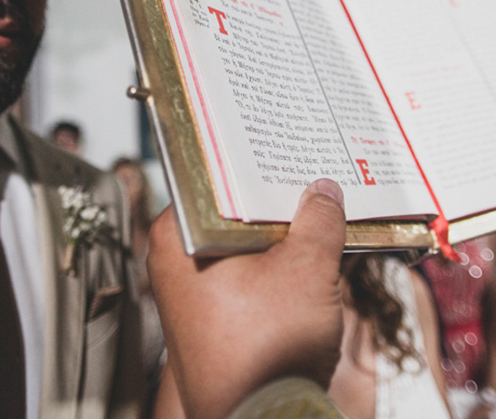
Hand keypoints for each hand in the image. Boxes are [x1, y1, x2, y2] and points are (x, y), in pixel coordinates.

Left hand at [147, 179, 346, 418]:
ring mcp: (190, 296)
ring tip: (319, 212)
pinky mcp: (212, 322)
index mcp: (174, 238)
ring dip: (278, 234)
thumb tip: (324, 191)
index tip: (279, 145)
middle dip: (271, 199)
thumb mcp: (307, 270)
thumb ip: (318, 221)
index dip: (249, 160)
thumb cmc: (267, 350)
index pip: (210, 178)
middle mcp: (172, 264)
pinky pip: (245, 277)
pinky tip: (311, 256)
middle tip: (310, 175)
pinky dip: (274, 265)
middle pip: (228, 212)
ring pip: (240, 246)